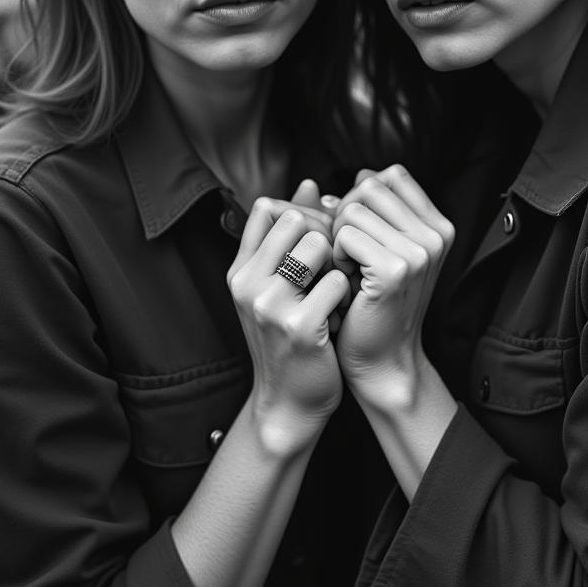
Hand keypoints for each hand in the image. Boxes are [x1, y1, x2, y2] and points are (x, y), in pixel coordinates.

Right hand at [227, 198, 349, 455]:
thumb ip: (291, 235)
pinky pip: (336, 281)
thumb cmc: (291, 337)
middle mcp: (247, 283)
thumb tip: (310, 184)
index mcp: (240, 270)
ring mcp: (269, 305)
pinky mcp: (298, 327)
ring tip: (334, 293)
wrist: (290, 402)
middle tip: (332, 268)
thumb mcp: (279, 284)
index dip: (303, 214)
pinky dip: (346, 296)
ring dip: (337, 265)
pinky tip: (339, 317)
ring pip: (318, 245)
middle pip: (295, 218)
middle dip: (324, 237)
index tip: (319, 241)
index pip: (268, 206)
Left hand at [331, 165, 453, 406]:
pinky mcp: (395, 269)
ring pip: (352, 208)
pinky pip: (344, 234)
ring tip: (351, 270)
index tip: (360, 235)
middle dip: (346, 216)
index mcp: (437, 226)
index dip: (362, 198)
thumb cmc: (375, 304)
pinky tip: (348, 282)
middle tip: (351, 255)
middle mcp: (435, 235)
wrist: (382, 360)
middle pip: (369, 187)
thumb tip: (360, 174)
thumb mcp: (384, 248)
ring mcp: (419, 252)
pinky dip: (336, 256)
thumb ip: (377, 210)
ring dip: (339, 238)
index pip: (390, 176)